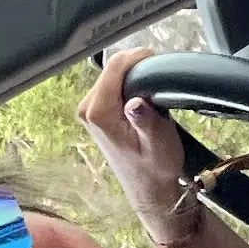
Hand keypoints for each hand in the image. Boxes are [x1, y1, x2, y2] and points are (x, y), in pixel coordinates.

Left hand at [78, 42, 195, 246]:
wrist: (149, 190)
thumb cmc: (156, 169)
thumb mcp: (158, 143)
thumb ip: (146, 120)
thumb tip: (136, 102)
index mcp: (99, 113)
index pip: (114, 66)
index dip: (139, 57)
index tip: (159, 62)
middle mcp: (88, 109)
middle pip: (113, 67)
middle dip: (138, 68)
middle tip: (160, 81)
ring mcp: (89, 110)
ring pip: (113, 74)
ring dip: (135, 76)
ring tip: (154, 91)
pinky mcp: (96, 111)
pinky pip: (112, 85)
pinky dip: (130, 85)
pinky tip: (144, 97)